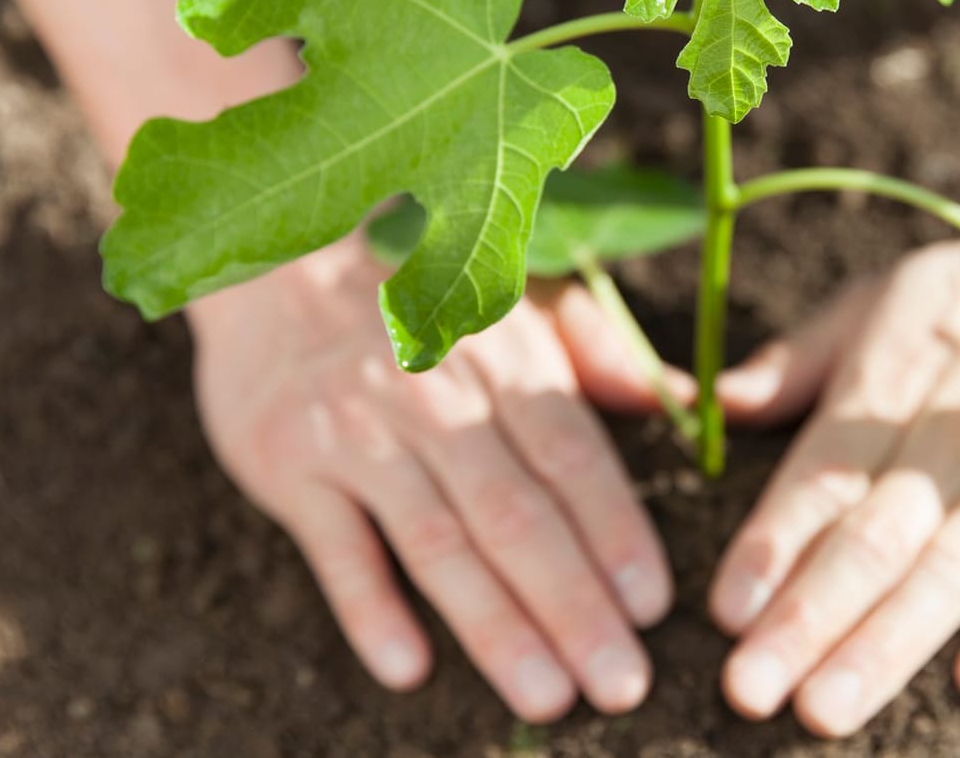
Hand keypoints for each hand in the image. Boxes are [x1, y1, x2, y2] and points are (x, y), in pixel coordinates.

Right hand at [186, 236, 672, 721]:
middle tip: (621, 684)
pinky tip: (408, 668)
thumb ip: (596, 355)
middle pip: (516, 515)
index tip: (654, 608)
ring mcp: (360, 432)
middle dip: (574, 606)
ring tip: (547, 695)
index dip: (615, 532)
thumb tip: (680, 399)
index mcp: (505, 361)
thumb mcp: (515, 306)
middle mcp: (437, 398)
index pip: (572, 457)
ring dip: (495, 626)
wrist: (279, 264)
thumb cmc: (421, 302)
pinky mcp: (289, 463)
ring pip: (438, 542)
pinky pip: (335, 546)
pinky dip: (370, 608)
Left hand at [708, 242, 959, 737]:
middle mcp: (944, 436)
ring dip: (885, 642)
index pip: (818, 477)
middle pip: (869, 538)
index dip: (771, 544)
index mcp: (884, 386)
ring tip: (827, 708)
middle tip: (748, 690)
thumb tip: (716, 401)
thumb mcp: (880, 300)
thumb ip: (800, 361)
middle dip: (806, 617)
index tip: (724, 613)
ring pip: (944, 568)